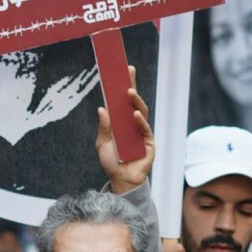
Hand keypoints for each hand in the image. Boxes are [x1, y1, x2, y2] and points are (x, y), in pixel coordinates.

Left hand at [96, 65, 154, 193]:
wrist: (120, 180)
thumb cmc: (112, 162)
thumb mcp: (102, 143)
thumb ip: (104, 127)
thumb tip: (102, 109)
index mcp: (121, 122)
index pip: (122, 101)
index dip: (122, 86)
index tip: (119, 70)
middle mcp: (132, 124)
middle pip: (133, 102)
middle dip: (131, 85)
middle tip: (128, 72)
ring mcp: (142, 132)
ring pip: (141, 112)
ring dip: (136, 101)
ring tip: (129, 92)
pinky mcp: (149, 142)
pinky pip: (145, 129)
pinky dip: (140, 121)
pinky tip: (134, 115)